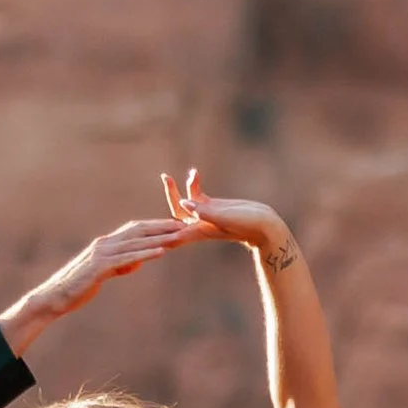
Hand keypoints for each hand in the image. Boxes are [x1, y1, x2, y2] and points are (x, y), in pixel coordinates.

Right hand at [0, 212, 193, 358]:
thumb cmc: (78, 287)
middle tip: (184, 225)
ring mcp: (101, 253)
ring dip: (159, 238)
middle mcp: (104, 244)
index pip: (134, 230)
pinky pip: (127, 258)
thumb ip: (119, 266)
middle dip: (162, 227)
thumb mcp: (103, 275)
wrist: (54, 297)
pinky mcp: (100, 266)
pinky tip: (161, 252)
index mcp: (105, 244)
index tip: (174, 225)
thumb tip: (135, 263)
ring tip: (179, 236)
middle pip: (138, 230)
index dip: (155, 226)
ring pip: (136, 242)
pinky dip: (146, 254)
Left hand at [163, 168, 292, 255]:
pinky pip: (197, 196)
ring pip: (183, 204)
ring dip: (174, 190)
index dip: (157, 234)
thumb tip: (184, 203)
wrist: (265, 226)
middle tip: (165, 178)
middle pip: (174, 214)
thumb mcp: (225, 217)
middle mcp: (199, 224)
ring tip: (167, 175)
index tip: (142, 234)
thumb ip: (205, 211)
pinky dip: (193, 185)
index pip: (173, 234)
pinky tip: (194, 173)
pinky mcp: (213, 207)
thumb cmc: (248, 224)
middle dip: (166, 198)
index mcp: (199, 230)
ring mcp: (205, 216)